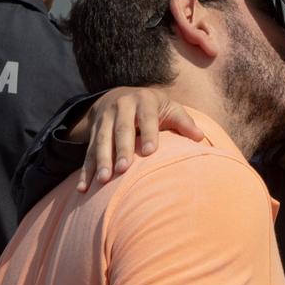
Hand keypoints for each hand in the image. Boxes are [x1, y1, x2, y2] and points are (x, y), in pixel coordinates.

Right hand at [75, 87, 203, 190]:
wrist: (118, 95)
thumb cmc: (153, 108)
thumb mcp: (169, 108)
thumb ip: (183, 122)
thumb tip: (200, 137)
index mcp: (143, 101)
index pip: (146, 118)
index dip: (148, 133)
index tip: (150, 152)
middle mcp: (121, 108)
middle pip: (121, 130)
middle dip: (121, 150)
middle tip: (123, 169)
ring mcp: (104, 120)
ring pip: (101, 142)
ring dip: (101, 161)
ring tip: (103, 180)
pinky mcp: (93, 133)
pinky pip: (87, 153)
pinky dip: (85, 171)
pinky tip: (84, 189)